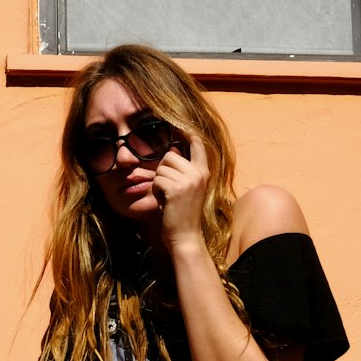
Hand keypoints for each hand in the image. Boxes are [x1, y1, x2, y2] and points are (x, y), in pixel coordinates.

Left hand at [153, 133, 209, 251]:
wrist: (185, 236)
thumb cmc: (182, 213)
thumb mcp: (186, 189)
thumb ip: (180, 171)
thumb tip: (168, 153)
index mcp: (203, 172)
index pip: (197, 144)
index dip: (187, 132)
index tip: (179, 124)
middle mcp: (199, 173)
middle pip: (169, 156)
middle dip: (162, 170)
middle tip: (168, 189)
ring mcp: (189, 181)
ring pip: (160, 169)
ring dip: (158, 183)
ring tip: (167, 197)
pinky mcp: (177, 189)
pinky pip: (157, 180)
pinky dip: (156, 191)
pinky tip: (165, 202)